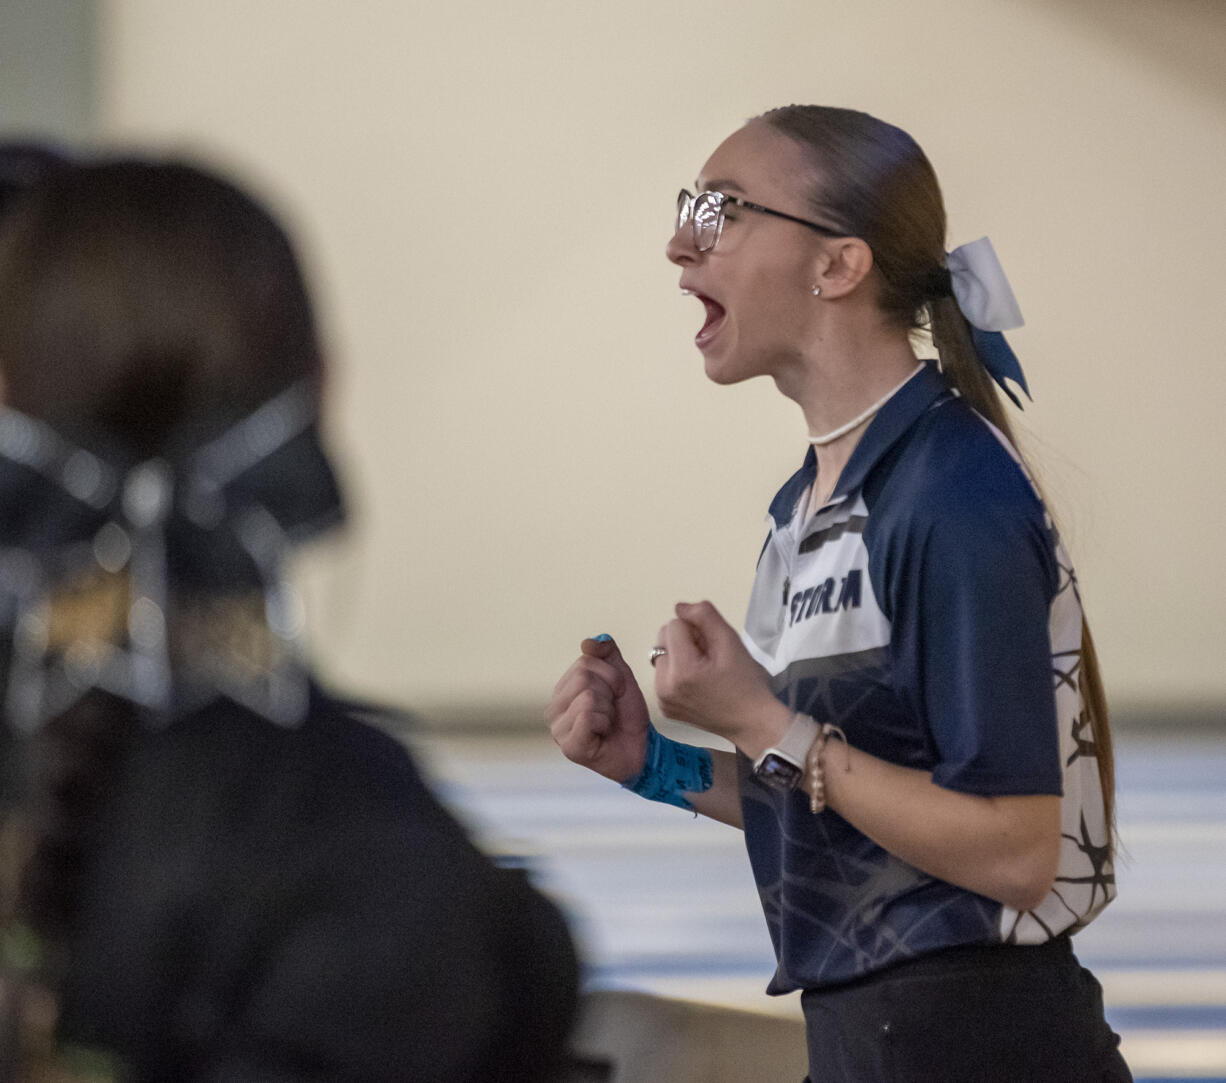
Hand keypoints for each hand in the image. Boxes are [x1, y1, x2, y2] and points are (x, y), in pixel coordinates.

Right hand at [545, 635, 650, 783]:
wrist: (643, 748)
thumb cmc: (627, 715)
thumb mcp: (620, 676)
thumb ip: (606, 654)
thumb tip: (587, 642)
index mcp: (562, 689)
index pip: (585, 662)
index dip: (611, 675)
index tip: (616, 693)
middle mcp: (553, 708)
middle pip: (583, 677)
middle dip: (609, 692)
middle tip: (612, 710)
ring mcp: (557, 729)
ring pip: (587, 696)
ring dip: (608, 710)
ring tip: (607, 724)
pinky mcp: (569, 746)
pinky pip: (588, 716)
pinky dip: (605, 723)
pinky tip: (603, 735)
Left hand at [653, 601, 787, 752]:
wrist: (752, 723)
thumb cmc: (746, 681)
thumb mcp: (731, 641)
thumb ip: (705, 616)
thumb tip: (679, 607)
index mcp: (681, 670)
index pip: (674, 624)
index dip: (696, 630)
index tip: (713, 647)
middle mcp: (663, 686)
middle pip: (663, 638)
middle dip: (685, 640)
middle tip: (710, 657)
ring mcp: (661, 699)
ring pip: (661, 654)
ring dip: (679, 655)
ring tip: (704, 670)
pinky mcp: (664, 707)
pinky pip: (662, 674)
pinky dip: (677, 672)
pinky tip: (697, 683)